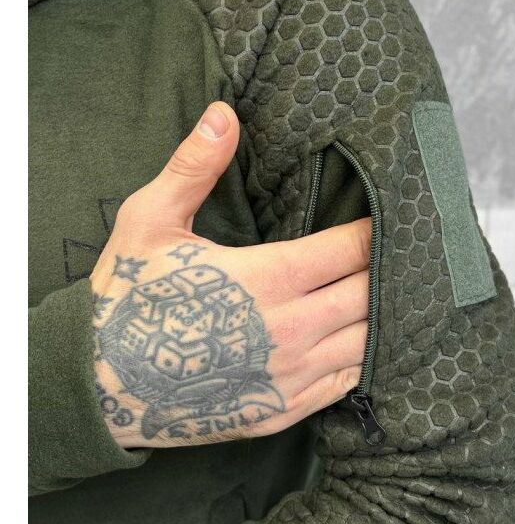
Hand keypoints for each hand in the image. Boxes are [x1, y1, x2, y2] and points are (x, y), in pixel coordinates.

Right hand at [90, 102, 369, 448]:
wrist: (96, 388)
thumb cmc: (124, 297)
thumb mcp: (151, 222)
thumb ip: (194, 167)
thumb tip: (224, 112)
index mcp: (268, 278)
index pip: (353, 249)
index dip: (380, 230)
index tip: (397, 216)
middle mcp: (290, 331)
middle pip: (372, 294)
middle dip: (392, 270)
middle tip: (408, 251)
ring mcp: (289, 378)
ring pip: (369, 342)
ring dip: (386, 313)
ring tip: (398, 290)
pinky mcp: (283, 412)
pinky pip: (347, 384)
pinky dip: (367, 358)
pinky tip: (371, 338)